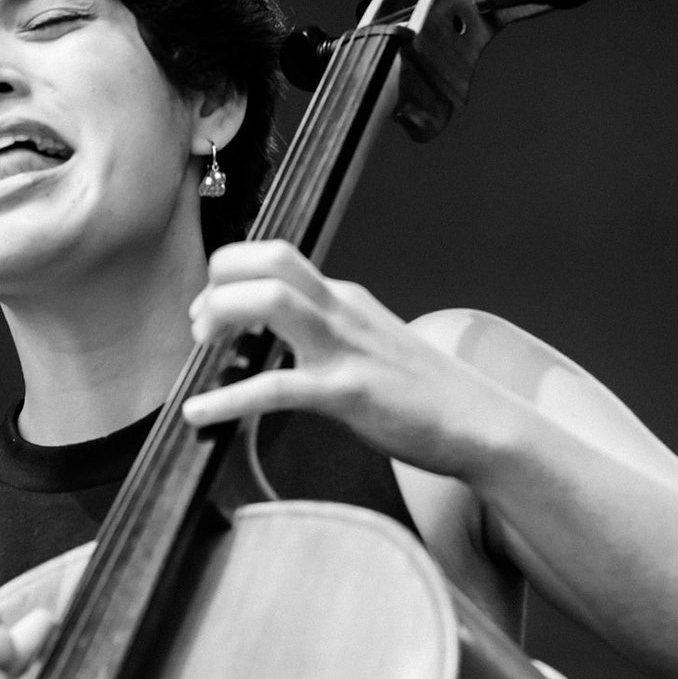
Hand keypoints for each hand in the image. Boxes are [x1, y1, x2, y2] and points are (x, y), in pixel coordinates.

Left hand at [181, 240, 506, 478]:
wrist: (480, 423)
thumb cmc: (421, 392)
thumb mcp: (367, 343)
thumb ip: (325, 332)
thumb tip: (276, 338)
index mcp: (342, 297)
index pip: (274, 255)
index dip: (230, 272)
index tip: (208, 308)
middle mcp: (341, 310)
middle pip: (268, 260)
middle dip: (218, 282)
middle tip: (199, 327)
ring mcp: (345, 348)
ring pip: (271, 302)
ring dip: (221, 315)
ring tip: (199, 349)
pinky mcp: (348, 392)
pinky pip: (274, 388)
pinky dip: (227, 398)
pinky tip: (197, 413)